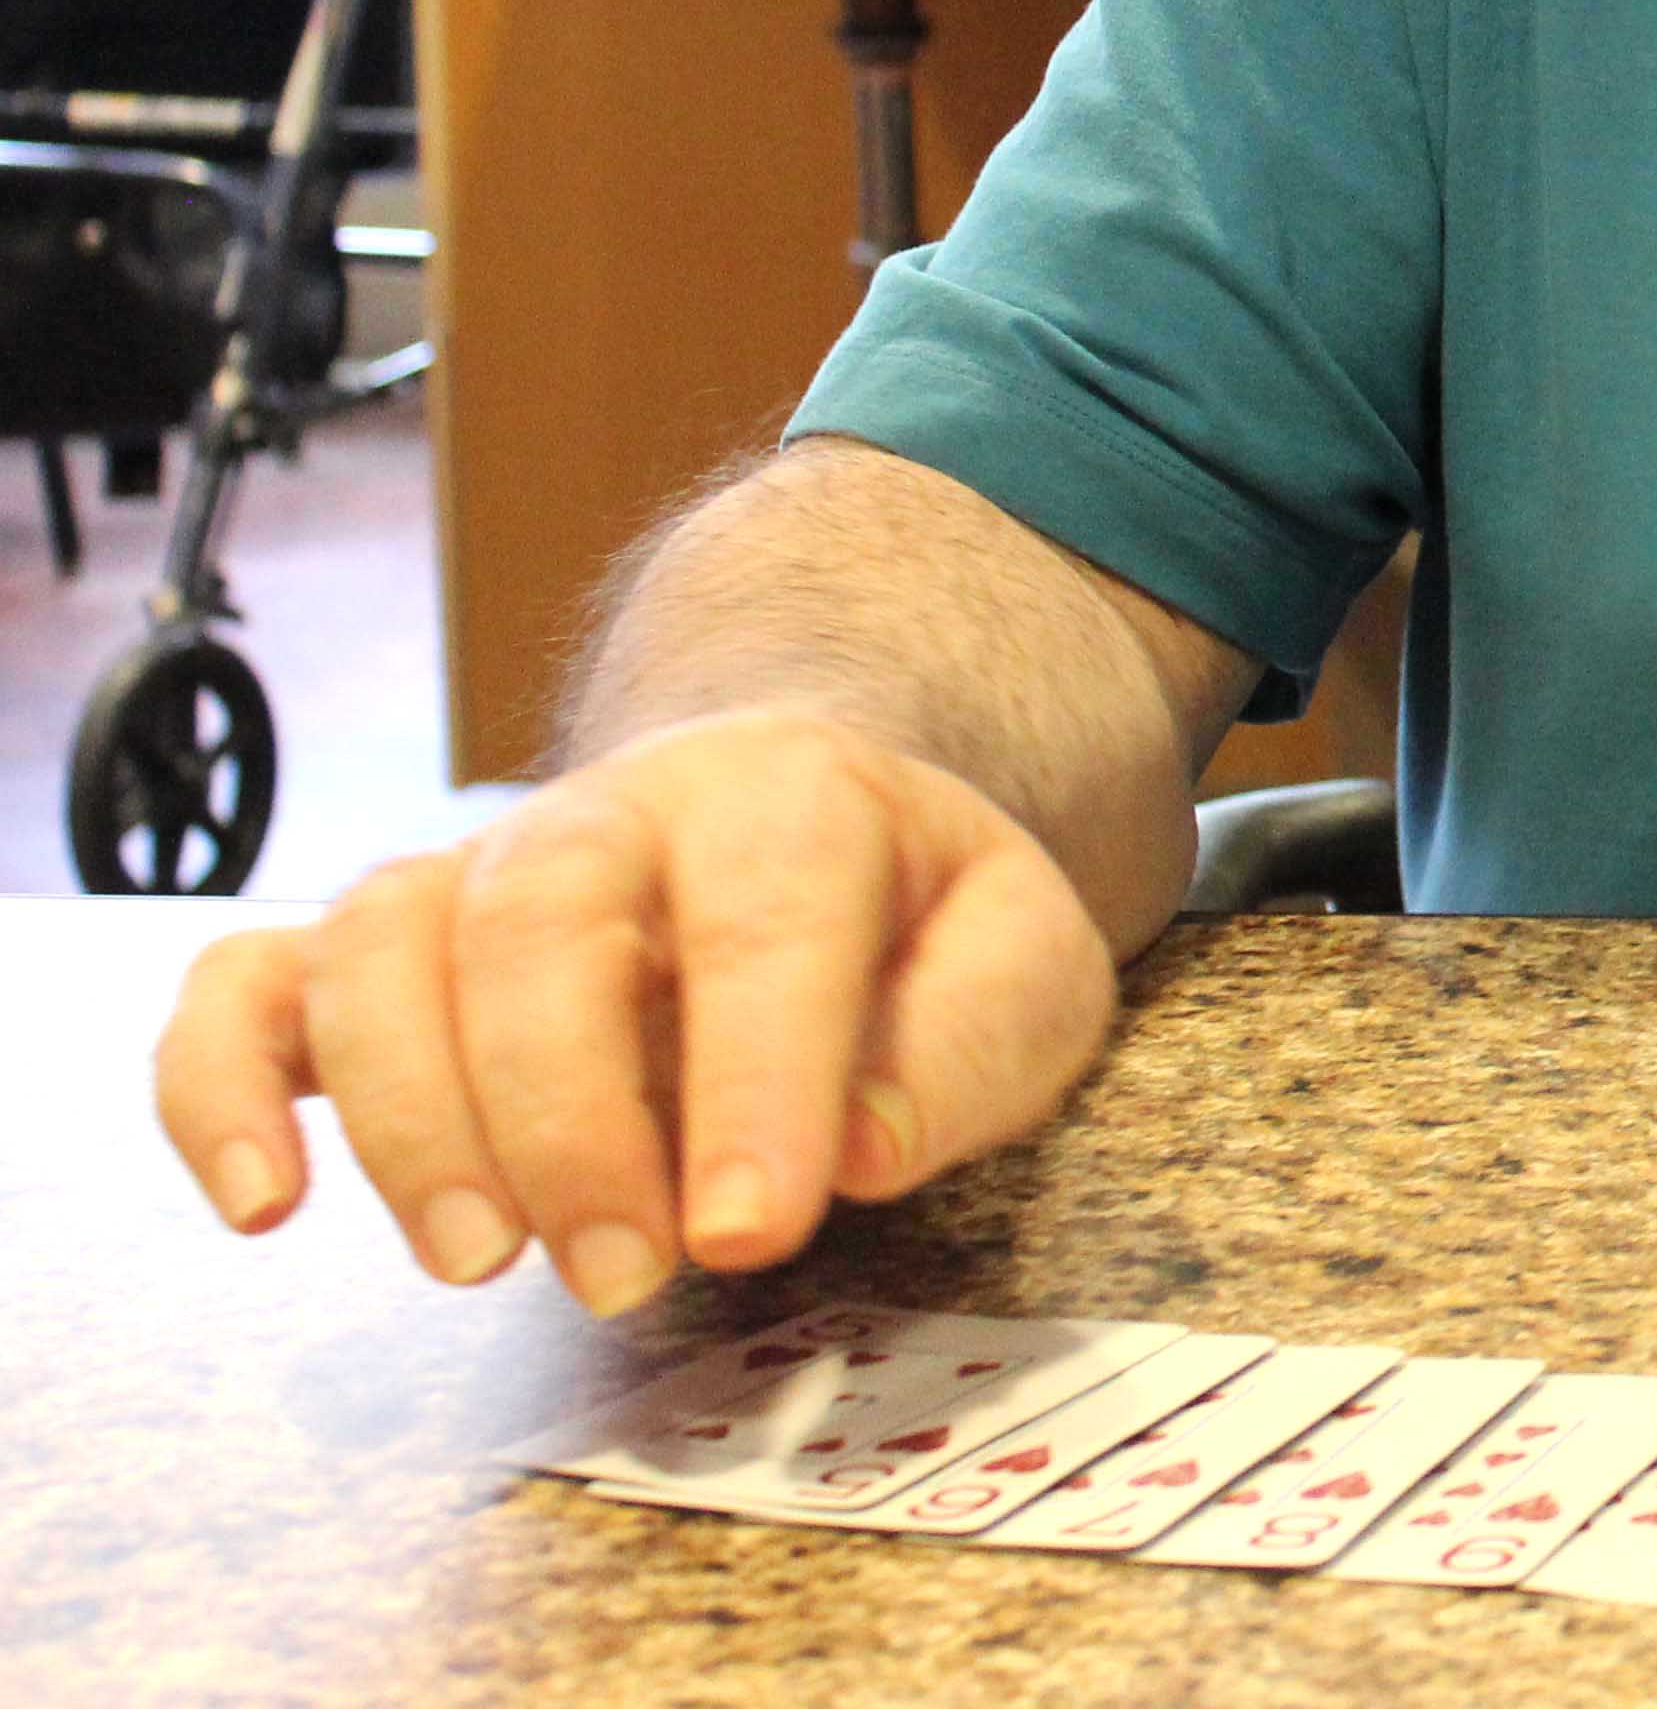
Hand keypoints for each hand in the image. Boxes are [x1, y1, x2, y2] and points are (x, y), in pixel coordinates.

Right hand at [150, 709, 1119, 1312]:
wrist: (797, 819)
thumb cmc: (908, 918)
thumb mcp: (1021, 959)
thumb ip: (970, 1042)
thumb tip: (856, 1151)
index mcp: (789, 798)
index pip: (764, 920)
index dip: (753, 1078)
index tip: (752, 1229)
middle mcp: (608, 816)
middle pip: (542, 921)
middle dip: (567, 1112)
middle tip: (622, 1272)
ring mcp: (470, 878)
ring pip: (381, 949)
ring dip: (408, 1113)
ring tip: (473, 1258)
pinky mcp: (364, 958)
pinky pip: (244, 989)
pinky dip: (220, 1088)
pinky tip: (261, 1204)